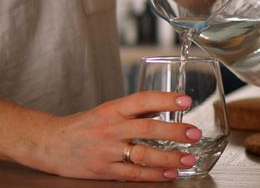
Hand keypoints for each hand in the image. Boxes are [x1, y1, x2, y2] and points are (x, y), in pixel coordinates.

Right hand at [32, 92, 201, 180]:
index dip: (165, 100)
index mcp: (112, 109)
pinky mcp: (103, 170)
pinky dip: (153, 175)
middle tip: (195, 133)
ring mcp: (106, 151)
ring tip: (188, 159)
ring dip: (169, 158)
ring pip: (142, 154)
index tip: (186, 101)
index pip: (142, 100)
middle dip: (174, 132)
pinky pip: (133, 173)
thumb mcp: (108, 110)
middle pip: (147, 129)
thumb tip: (165, 106)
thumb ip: (135, 110)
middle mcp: (110, 128)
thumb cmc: (83, 125)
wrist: (48, 143)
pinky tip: (170, 174)